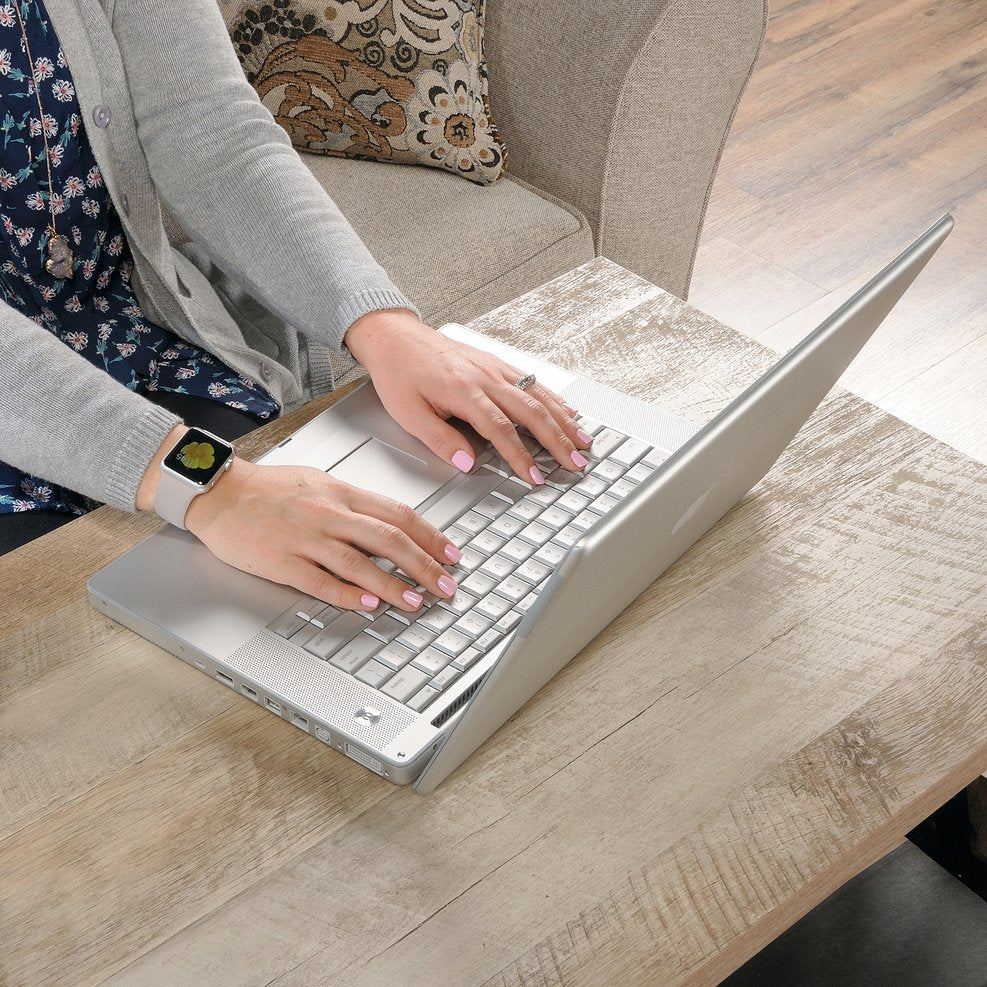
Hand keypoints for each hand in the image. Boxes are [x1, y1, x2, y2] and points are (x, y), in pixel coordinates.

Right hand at [183, 456, 462, 612]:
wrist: (219, 492)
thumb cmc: (268, 489)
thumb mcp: (319, 484)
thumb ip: (354, 504)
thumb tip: (390, 525)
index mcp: (341, 493)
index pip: (398, 515)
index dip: (431, 537)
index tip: (451, 554)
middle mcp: (329, 514)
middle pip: (389, 539)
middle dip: (425, 564)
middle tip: (447, 585)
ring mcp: (306, 538)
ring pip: (360, 563)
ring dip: (394, 584)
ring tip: (417, 600)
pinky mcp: (283, 562)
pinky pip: (322, 582)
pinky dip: (349, 595)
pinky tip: (369, 606)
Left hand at [343, 309, 594, 484]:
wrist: (395, 337)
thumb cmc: (399, 373)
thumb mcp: (408, 413)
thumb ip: (440, 440)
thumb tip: (468, 463)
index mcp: (463, 390)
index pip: (500, 429)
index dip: (520, 456)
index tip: (534, 477)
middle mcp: (485, 376)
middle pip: (531, 412)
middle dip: (557, 441)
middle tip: (575, 464)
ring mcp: (494, 368)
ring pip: (538, 396)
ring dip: (564, 421)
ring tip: (584, 442)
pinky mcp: (497, 363)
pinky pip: (533, 382)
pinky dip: (555, 399)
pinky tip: (569, 412)